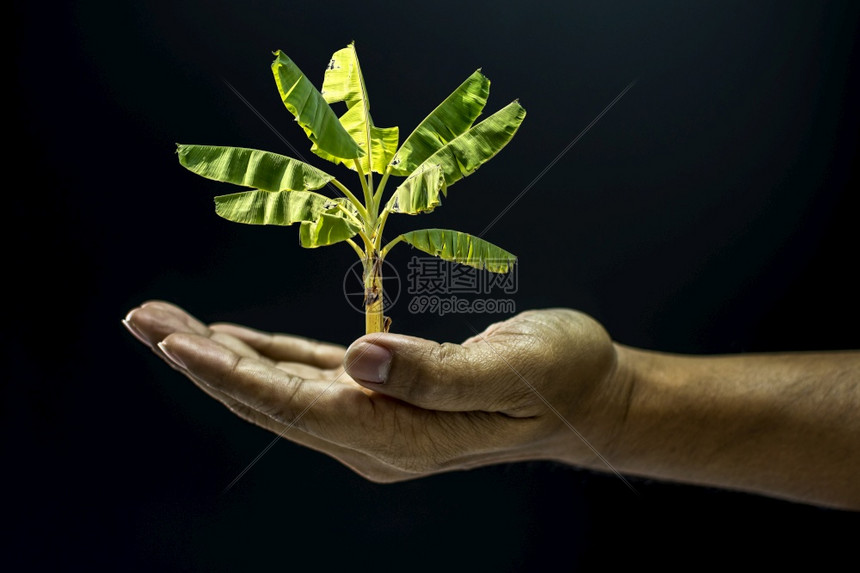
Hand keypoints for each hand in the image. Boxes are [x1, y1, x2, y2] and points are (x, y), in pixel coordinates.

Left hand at [123, 301, 628, 481]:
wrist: (590, 398)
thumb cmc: (563, 378)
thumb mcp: (511, 369)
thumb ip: (434, 373)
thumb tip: (357, 357)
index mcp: (399, 435)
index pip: (296, 405)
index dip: (231, 373)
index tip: (172, 340)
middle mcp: (374, 436)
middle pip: (270, 398)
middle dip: (201, 359)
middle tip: (141, 319)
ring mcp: (375, 419)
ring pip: (280, 386)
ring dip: (222, 356)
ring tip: (165, 323)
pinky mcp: (383, 395)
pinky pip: (308, 376)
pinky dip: (264, 356)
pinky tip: (231, 341)